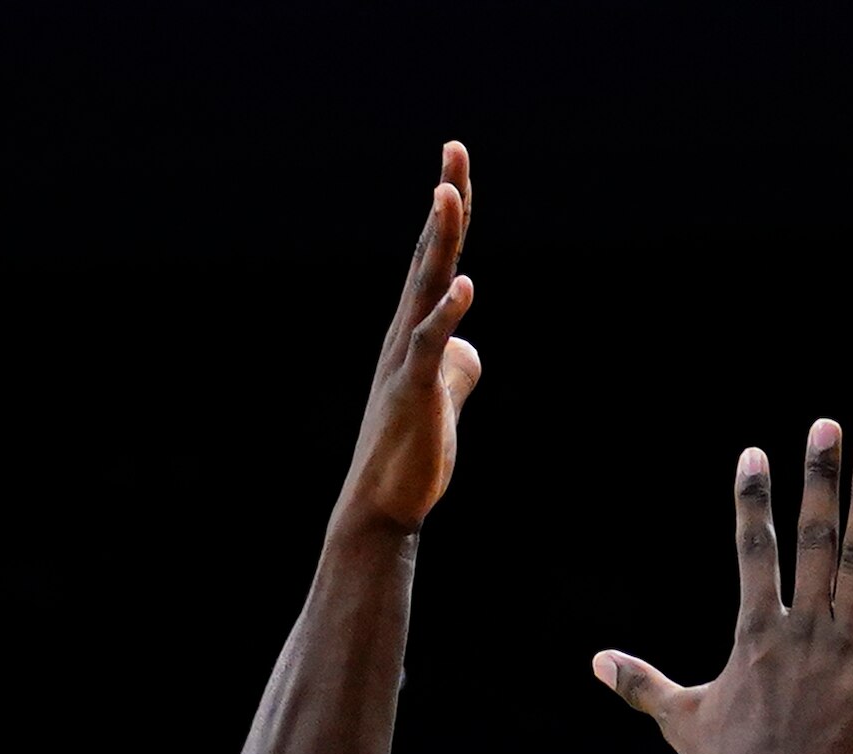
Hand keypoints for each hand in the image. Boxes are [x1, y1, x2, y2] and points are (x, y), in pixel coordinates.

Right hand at [337, 143, 483, 536]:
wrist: (384, 504)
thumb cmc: (410, 451)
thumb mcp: (443, 396)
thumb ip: (456, 364)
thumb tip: (468, 347)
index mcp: (417, 328)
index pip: (436, 259)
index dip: (450, 212)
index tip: (456, 163)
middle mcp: (407, 332)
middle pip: (429, 255)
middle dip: (444, 202)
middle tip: (454, 150)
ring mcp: (407, 358)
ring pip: (425, 288)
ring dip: (437, 241)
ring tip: (447, 195)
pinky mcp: (414, 391)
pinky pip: (430, 345)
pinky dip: (447, 314)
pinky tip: (465, 286)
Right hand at [593, 422, 852, 753]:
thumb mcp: (681, 720)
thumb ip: (642, 683)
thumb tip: (596, 662)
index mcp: (755, 631)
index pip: (753, 548)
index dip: (753, 498)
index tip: (754, 452)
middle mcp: (802, 628)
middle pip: (813, 536)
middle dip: (819, 477)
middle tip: (827, 426)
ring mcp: (847, 648)